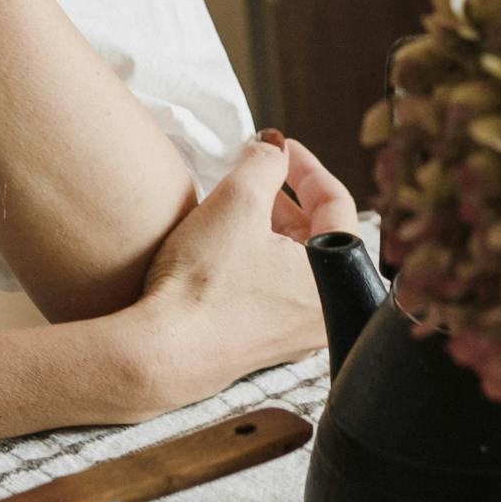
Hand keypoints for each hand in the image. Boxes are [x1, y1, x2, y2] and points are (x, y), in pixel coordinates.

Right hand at [122, 135, 358, 410]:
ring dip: (272, 226)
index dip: (306, 166)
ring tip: (239, 203)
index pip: (337, 204)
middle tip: (258, 172)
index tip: (279, 147)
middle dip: (289, 196)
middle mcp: (326, 311)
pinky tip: (229, 245)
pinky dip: (261, 257)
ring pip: (297, 261)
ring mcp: (297, 333)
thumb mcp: (236, 202)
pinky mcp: (266, 343)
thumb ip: (264, 162)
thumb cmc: (204, 284)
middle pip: (320, 235)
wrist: (163, 354)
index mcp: (336, 278)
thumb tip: (273, 148)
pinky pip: (277, 288)